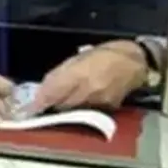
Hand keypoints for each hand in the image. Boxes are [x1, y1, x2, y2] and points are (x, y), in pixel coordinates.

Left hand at [31, 41, 147, 113]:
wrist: (136, 62)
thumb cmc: (106, 54)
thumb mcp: (78, 58)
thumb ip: (59, 75)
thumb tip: (43, 90)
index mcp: (79, 73)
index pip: (53, 93)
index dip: (39, 102)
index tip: (30, 108)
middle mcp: (88, 90)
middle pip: (61, 105)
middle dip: (51, 106)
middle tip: (43, 105)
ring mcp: (99, 102)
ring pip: (72, 112)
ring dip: (63, 110)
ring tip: (60, 104)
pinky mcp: (108, 110)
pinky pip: (87, 113)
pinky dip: (79, 111)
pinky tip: (78, 105)